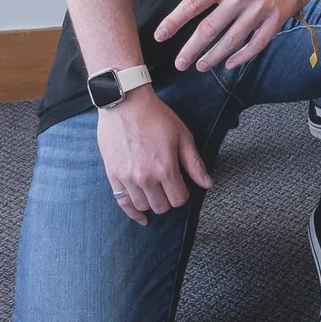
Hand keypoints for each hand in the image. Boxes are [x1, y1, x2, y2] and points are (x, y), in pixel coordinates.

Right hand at [96, 88, 212, 223]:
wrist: (125, 103)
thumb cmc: (156, 117)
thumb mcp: (182, 136)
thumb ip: (194, 163)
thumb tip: (207, 184)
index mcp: (165, 168)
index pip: (179, 199)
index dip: (183, 194)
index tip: (181, 185)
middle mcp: (145, 178)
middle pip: (161, 206)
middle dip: (168, 199)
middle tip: (168, 186)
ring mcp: (127, 178)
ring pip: (143, 206)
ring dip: (152, 203)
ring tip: (155, 192)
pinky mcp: (113, 175)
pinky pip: (123, 203)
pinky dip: (133, 213)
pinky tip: (141, 217)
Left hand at [156, 0, 310, 72]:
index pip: (193, 3)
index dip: (174, 21)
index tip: (160, 36)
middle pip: (210, 27)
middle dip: (192, 49)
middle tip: (180, 64)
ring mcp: (260, 9)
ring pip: (232, 39)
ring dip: (214, 56)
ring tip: (201, 66)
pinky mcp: (277, 19)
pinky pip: (257, 43)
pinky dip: (243, 56)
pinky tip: (230, 64)